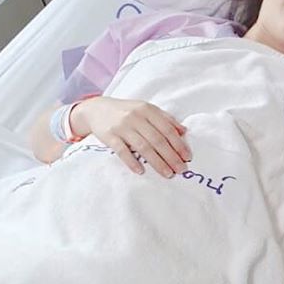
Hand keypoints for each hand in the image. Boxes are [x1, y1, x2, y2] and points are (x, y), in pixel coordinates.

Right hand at [71, 96, 189, 177]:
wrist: (96, 109)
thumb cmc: (127, 111)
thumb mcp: (146, 110)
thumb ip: (165, 119)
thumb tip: (184, 131)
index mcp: (148, 110)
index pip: (167, 129)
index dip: (179, 144)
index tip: (187, 157)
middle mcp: (136, 117)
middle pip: (157, 140)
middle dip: (171, 157)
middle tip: (181, 170)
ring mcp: (122, 126)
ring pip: (143, 147)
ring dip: (157, 162)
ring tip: (167, 174)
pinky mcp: (109, 136)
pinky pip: (122, 151)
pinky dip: (132, 162)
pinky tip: (141, 171)